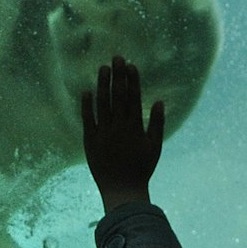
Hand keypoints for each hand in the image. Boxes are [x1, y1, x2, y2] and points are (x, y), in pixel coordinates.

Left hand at [81, 55, 164, 213]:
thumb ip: (156, 123)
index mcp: (135, 127)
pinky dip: (87, 104)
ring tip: (103, 68)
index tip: (131, 65)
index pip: (133, 98)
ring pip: (102, 103)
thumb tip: (159, 101)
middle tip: (117, 57)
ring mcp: (103, 132)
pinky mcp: (90, 140)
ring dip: (103, 84)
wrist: (122, 189)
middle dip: (118, 75)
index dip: (132, 80)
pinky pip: (87, 119)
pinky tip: (87, 90)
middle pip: (118, 96)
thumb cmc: (141, 168)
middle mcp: (119, 127)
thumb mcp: (155, 146)